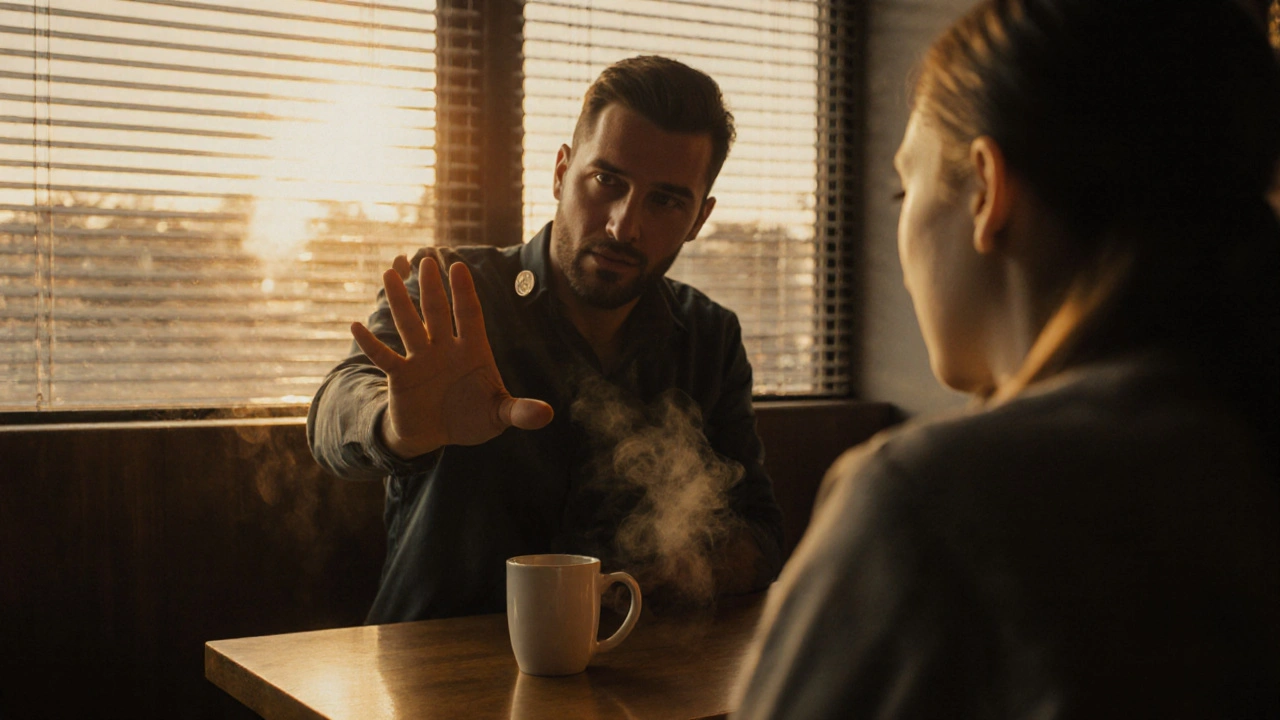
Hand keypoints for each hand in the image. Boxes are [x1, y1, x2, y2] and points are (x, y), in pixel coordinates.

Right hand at [350, 254, 553, 458]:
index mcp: (472, 350)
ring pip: (409, 325)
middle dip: (432, 289)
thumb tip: (547, 415)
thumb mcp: (499, 415)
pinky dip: (371, 344)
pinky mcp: (401, 376)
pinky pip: (384, 357)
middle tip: (427, 260)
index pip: (469, 315)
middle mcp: (444, 348)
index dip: (464, 293)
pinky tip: (356, 326)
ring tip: (389, 274)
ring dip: (399, 302)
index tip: (458, 267)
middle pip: (438, 312)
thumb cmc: (472, 418)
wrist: (439, 434)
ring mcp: (420, 359)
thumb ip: (520, 412)